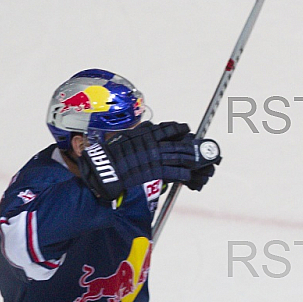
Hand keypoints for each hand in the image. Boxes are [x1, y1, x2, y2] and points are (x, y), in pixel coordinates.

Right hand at [78, 121, 220, 199]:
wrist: (107, 169)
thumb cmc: (112, 153)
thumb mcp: (126, 137)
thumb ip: (140, 132)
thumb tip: (149, 126)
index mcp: (147, 134)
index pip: (168, 129)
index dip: (179, 129)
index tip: (186, 129)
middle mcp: (155, 145)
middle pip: (178, 143)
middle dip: (189, 146)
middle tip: (195, 146)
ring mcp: (157, 158)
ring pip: (180, 158)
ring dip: (189, 160)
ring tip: (196, 162)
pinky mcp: (157, 172)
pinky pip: (175, 172)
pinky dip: (183, 174)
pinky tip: (188, 175)